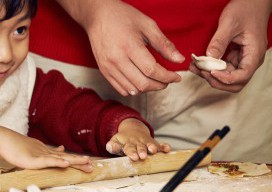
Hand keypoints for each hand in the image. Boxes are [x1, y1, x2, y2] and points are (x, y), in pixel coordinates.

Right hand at [0, 117, 91, 171]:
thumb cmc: (16, 146)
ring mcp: (40, 155)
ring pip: (60, 159)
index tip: (88, 163)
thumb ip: (47, 151)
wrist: (4, 140)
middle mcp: (46, 153)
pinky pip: (48, 161)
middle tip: (92, 167)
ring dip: (74, 161)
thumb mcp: (34, 149)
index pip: (64, 157)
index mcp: (46, 153)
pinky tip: (66, 164)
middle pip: (66, 158)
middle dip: (80, 162)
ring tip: (86, 163)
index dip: (76, 161)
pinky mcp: (34, 160)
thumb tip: (61, 149)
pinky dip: (58, 162)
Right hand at [57, 0, 183, 95]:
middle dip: (160, 85)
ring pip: (132, 89)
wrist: (97, 16)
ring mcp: (108, 67)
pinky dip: (133, 89)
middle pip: (142, 83)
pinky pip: (120, 88)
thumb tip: (179, 60)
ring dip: (147, 89)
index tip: (176, 77)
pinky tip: (140, 82)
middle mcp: (117, 60)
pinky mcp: (103, 70)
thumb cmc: (123, 17)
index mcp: (129, 47)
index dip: (167, 77)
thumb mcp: (147, 25)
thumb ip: (164, 44)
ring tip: (156, 81)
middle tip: (168, 80)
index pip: (152, 70)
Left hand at [106, 118, 170, 160]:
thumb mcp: (115, 142)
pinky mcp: (153, 142)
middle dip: (142, 151)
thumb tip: (110, 147)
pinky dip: (164, 146)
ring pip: (150, 144)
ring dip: (152, 147)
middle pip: (140, 147)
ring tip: (153, 151)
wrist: (132, 129)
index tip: (134, 157)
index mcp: (127, 143)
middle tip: (143, 156)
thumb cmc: (123, 140)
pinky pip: (160, 144)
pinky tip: (167, 149)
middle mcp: (137, 143)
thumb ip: (112, 146)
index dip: (131, 153)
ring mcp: (146, 142)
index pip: (129, 148)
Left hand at [189, 0, 271, 91]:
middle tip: (201, 71)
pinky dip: (210, 69)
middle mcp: (250, 60)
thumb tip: (208, 59)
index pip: (243, 76)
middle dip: (217, 81)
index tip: (210, 71)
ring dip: (210, 76)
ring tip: (195, 68)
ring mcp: (242, 60)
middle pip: (235, 83)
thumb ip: (219, 42)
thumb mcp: (230, 24)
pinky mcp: (234, 57)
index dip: (226, 78)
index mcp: (254, 53)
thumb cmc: (245, 10)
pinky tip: (197, 64)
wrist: (252, 2)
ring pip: (227, 78)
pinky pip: (222, 69)